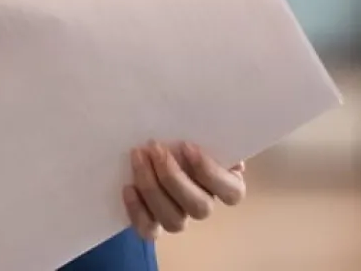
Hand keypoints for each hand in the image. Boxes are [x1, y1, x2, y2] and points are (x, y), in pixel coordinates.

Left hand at [123, 141, 245, 240]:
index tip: (186, 145)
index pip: (231, 192)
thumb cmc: (185, 135)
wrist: (158, 146)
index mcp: (225, 185)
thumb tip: (215, 137)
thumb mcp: (199, 130)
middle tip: (154, 147)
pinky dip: (138, 211)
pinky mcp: (155, 224)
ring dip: (152, 188)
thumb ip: (211, 134)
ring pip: (174, 221)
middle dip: (173, 177)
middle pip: (199, 207)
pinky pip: (149, 230)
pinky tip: (128, 187)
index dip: (210, 172)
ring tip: (138, 156)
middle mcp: (204, 205)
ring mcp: (180, 217)